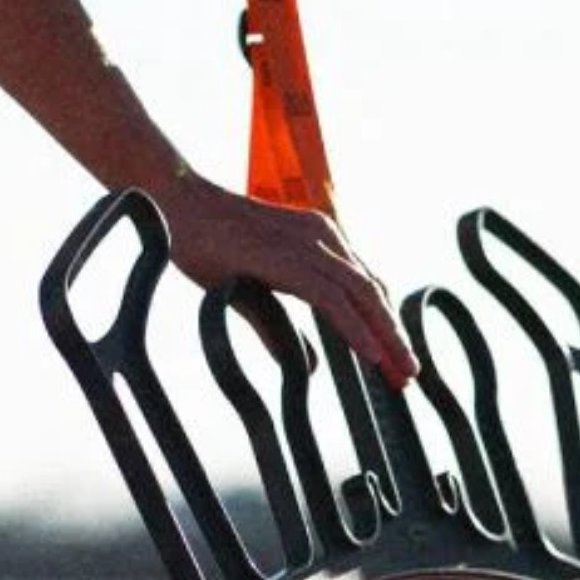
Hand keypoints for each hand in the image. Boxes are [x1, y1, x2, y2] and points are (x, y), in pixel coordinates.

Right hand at [160, 171, 417, 388]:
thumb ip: (280, 330)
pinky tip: (370, 355)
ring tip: (401, 374)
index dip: (382, 326)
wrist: (171, 202)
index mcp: (318, 241)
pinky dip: (356, 328)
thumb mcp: (249, 293)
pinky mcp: (290, 255)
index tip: (395, 363)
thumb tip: (310, 367)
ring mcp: (309, 243)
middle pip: (372, 293)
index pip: (363, 289)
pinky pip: (333, 298)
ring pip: (362, 296)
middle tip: (409, 377)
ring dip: (386, 338)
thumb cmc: (202, 242)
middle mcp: (323, 237)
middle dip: (394, 337)